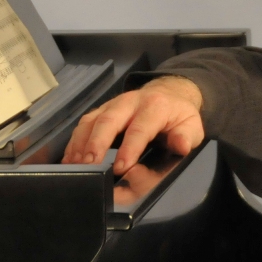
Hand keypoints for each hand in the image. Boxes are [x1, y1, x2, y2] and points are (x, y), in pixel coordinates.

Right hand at [61, 76, 204, 172]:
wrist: (168, 94)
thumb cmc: (177, 115)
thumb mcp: (192, 125)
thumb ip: (186, 136)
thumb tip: (181, 145)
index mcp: (154, 106)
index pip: (139, 128)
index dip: (129, 148)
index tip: (121, 167)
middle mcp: (130, 102)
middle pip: (109, 120)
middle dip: (97, 142)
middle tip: (89, 164)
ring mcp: (112, 105)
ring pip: (92, 120)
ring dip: (81, 142)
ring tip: (75, 164)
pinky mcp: (101, 110)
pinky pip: (84, 123)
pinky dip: (75, 141)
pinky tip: (70, 158)